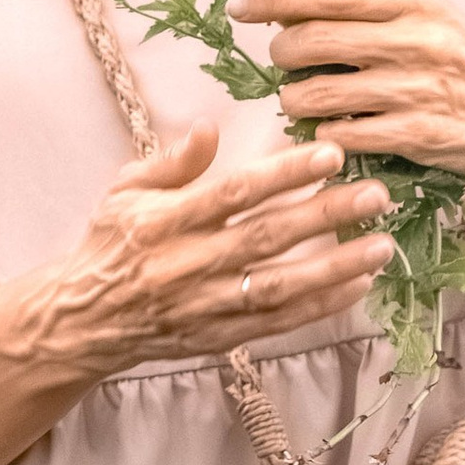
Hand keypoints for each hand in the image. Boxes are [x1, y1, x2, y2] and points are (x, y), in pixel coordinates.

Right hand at [0, 126, 391, 464]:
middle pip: (266, 238)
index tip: (330, 154)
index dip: (283, 174)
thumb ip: (171, 161)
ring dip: (335, 267)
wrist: (82, 322)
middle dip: (325, 216)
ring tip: (382, 246)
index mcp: (163, 221)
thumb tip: (211, 126)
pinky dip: (320, 307)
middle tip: (376, 196)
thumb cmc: (110, 245)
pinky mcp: (219, 338)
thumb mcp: (125, 191)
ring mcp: (204, 306)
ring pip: (280, 286)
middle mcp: (186, 266)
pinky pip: (277, 323)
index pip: (233, 194)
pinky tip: (359, 286)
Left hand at [235, 0, 464, 390]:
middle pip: (310, 41)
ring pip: (314, 94)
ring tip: (304, 101)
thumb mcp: (432, 18)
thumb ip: (375, 9)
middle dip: (282, 54)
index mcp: (415, 3)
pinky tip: (332, 132)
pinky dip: (325, 135)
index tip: (240, 3)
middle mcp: (414, 41)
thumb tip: (297, 2)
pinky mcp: (417, 137)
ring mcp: (414, 91)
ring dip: (295, 100)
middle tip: (285, 62)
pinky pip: (341, 135)